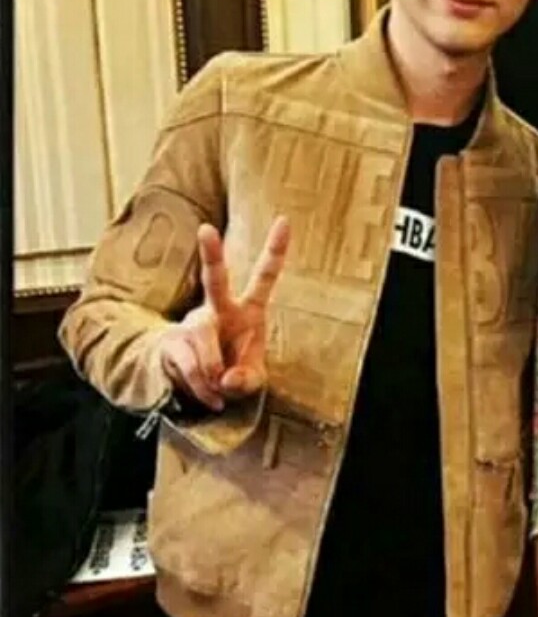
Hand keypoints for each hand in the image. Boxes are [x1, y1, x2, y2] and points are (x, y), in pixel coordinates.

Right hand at [160, 216, 289, 410]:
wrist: (198, 386)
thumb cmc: (233, 373)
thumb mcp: (251, 381)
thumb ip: (246, 381)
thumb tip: (227, 380)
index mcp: (248, 311)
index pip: (263, 278)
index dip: (274, 251)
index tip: (285, 221)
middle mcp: (219, 309)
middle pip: (215, 279)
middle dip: (211, 256)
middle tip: (205, 229)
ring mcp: (194, 323)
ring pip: (204, 343)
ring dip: (215, 374)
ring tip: (220, 388)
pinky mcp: (174, 342)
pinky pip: (190, 366)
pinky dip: (203, 388)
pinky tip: (210, 396)